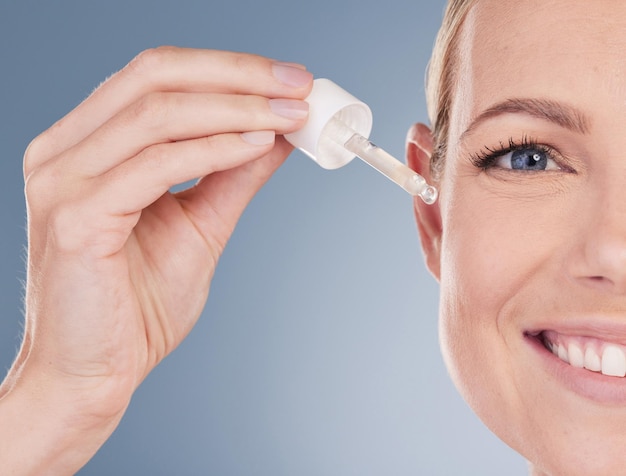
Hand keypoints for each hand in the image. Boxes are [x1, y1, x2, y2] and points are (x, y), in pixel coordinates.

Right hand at [0, 47, 311, 474]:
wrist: (95, 372)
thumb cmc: (136, 305)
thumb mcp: (200, 224)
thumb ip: (232, 173)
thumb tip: (278, 131)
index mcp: (86, 145)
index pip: (158, 75)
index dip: (229, 68)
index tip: (292, 80)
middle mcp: (64, 152)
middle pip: (156, 75)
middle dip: (238, 74)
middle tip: (300, 86)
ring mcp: (63, 182)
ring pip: (158, 113)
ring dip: (237, 109)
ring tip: (290, 117)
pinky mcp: (76, 219)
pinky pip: (155, 165)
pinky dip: (214, 150)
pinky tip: (256, 147)